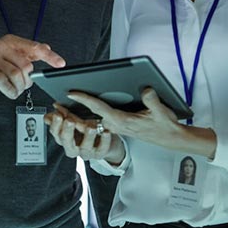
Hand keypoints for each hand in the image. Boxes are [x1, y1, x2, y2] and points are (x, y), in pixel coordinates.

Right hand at [0, 34, 64, 98]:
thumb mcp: (11, 57)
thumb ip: (28, 53)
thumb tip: (46, 48)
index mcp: (11, 41)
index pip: (35, 47)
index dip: (49, 56)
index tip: (61, 64)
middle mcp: (1, 46)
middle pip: (25, 66)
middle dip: (27, 80)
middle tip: (23, 85)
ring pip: (15, 75)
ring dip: (18, 87)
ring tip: (15, 90)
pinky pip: (2, 81)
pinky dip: (9, 90)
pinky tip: (10, 92)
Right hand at [45, 104, 124, 164]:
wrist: (105, 140)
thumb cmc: (87, 131)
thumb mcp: (74, 123)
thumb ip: (62, 118)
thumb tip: (48, 116)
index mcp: (66, 140)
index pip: (56, 134)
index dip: (56, 125)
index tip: (57, 114)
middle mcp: (74, 148)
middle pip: (67, 142)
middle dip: (67, 131)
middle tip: (69, 120)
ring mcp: (87, 152)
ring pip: (85, 147)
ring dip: (87, 136)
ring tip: (90, 126)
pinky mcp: (100, 154)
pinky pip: (102, 148)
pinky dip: (104, 140)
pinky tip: (106, 132)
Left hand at [67, 87, 181, 148]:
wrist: (170, 138)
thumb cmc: (165, 126)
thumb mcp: (162, 112)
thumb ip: (152, 100)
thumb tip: (145, 89)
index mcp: (123, 121)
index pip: (100, 108)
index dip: (85, 99)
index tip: (71, 92)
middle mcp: (116, 125)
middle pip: (91, 115)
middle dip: (74, 108)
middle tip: (57, 101)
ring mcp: (116, 126)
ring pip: (93, 119)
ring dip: (78, 113)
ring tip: (62, 104)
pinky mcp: (118, 126)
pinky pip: (99, 120)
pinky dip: (87, 115)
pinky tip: (79, 108)